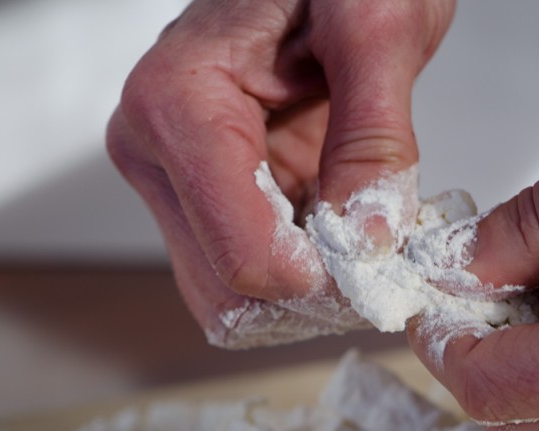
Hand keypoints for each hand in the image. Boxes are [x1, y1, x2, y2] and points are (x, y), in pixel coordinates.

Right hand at [107, 0, 454, 346]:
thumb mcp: (376, 26)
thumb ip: (373, 136)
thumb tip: (368, 236)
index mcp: (177, 103)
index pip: (241, 253)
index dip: (321, 277)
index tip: (382, 256)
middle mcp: (156, 148)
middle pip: (224, 292)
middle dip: (309, 295)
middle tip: (378, 262)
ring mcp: (177, 177)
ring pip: (231, 294)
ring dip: (305, 291)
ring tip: (364, 240)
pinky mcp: (205, 193)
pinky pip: (247, 270)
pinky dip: (301, 272)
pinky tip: (342, 231)